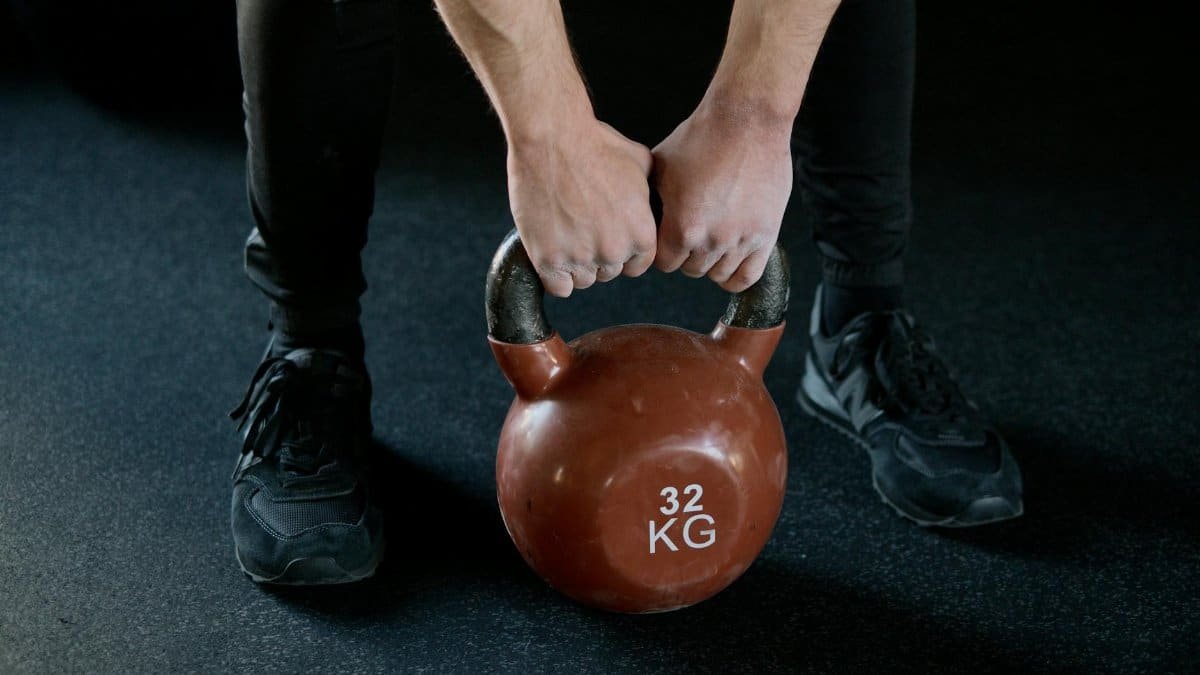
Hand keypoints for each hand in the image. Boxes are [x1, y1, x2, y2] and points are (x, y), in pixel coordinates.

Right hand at [507, 119, 657, 297]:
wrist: (551, 139)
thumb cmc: (594, 144)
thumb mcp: (640, 163)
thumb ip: (650, 192)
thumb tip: (654, 201)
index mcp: (641, 234)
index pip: (637, 265)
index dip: (623, 251)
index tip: (609, 237)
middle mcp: (614, 252)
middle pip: (609, 272)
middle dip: (599, 255)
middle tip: (583, 228)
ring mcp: (580, 258)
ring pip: (583, 280)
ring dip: (576, 264)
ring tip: (566, 234)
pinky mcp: (548, 259)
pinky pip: (558, 287)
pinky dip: (555, 275)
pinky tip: (553, 252)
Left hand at [652, 105, 792, 291]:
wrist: (747, 120)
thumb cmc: (702, 137)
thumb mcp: (660, 167)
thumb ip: (651, 201)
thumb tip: (640, 218)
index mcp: (682, 227)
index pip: (664, 263)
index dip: (663, 250)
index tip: (667, 238)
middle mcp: (712, 240)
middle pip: (691, 270)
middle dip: (686, 254)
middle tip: (691, 232)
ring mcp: (741, 240)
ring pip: (718, 274)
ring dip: (711, 261)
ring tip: (710, 240)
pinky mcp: (766, 235)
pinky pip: (748, 276)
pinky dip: (735, 276)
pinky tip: (729, 263)